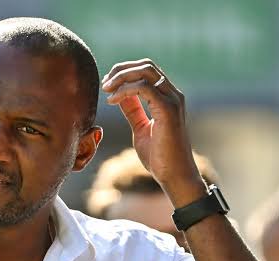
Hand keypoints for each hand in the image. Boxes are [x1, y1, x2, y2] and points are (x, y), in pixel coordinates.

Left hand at [101, 59, 204, 204]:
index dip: (124, 72)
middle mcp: (173, 95)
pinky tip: (112, 101)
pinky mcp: (168, 110)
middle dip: (121, 70)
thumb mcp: (140, 128)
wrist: (174, 175)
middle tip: (104, 84)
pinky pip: (144, 88)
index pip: (147, 71)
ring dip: (121, 77)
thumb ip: (132, 111)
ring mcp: (173, 100)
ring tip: (106, 90)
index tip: (107, 84)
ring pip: (145, 72)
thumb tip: (119, 96)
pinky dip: (125, 91)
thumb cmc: (159, 157)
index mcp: (167, 98)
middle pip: (146, 66)